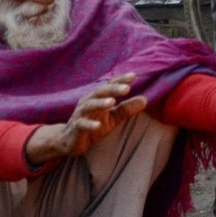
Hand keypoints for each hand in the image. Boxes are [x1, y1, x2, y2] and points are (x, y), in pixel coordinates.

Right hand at [24, 73, 147, 165]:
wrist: (70, 141)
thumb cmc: (94, 125)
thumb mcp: (112, 118)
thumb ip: (126, 109)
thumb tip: (145, 100)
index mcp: (98, 98)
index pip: (110, 86)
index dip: (120, 80)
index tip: (134, 75)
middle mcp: (88, 103)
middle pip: (100, 92)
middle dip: (113, 89)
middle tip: (127, 88)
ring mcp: (80, 115)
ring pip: (89, 106)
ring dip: (100, 103)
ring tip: (112, 102)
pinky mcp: (75, 128)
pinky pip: (81, 125)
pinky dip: (89, 124)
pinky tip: (98, 125)